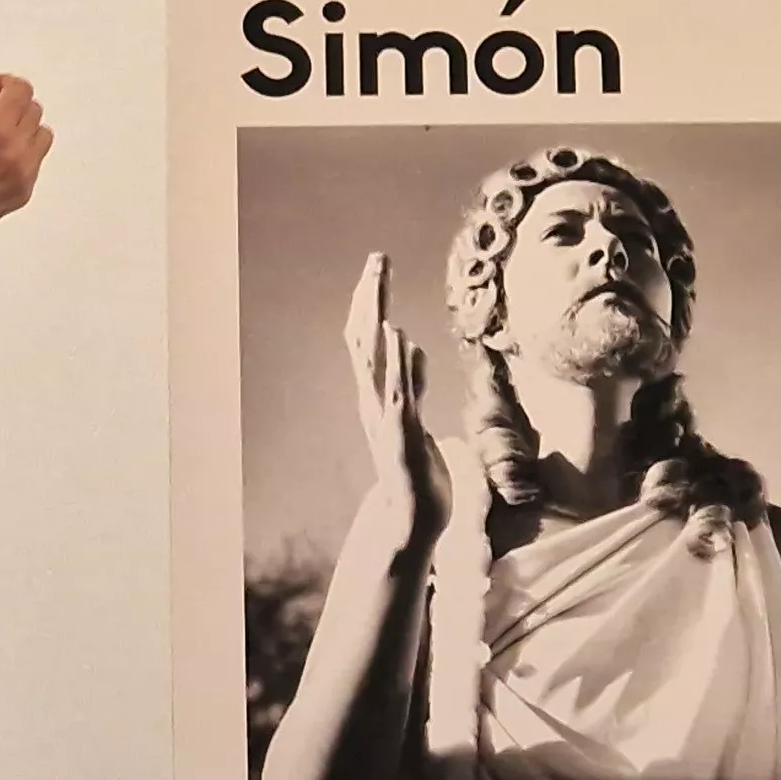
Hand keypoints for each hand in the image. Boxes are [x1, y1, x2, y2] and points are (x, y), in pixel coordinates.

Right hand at [0, 73, 52, 255]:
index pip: (22, 90)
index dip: (8, 84)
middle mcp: (16, 150)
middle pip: (34, 110)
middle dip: (15, 105)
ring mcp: (24, 173)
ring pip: (42, 135)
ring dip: (25, 129)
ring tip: (0, 136)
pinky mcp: (24, 191)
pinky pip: (36, 162)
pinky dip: (23, 153)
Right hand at [345, 253, 436, 534]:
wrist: (412, 520)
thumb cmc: (417, 473)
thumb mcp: (416, 417)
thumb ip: (414, 383)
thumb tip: (416, 349)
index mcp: (376, 397)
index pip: (365, 340)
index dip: (368, 303)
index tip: (376, 268)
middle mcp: (373, 401)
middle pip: (363, 339)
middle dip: (369, 296)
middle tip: (377, 258)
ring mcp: (384, 417)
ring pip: (373, 358)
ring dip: (376, 316)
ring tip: (378, 280)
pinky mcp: (402, 434)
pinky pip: (397, 391)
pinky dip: (395, 361)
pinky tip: (397, 333)